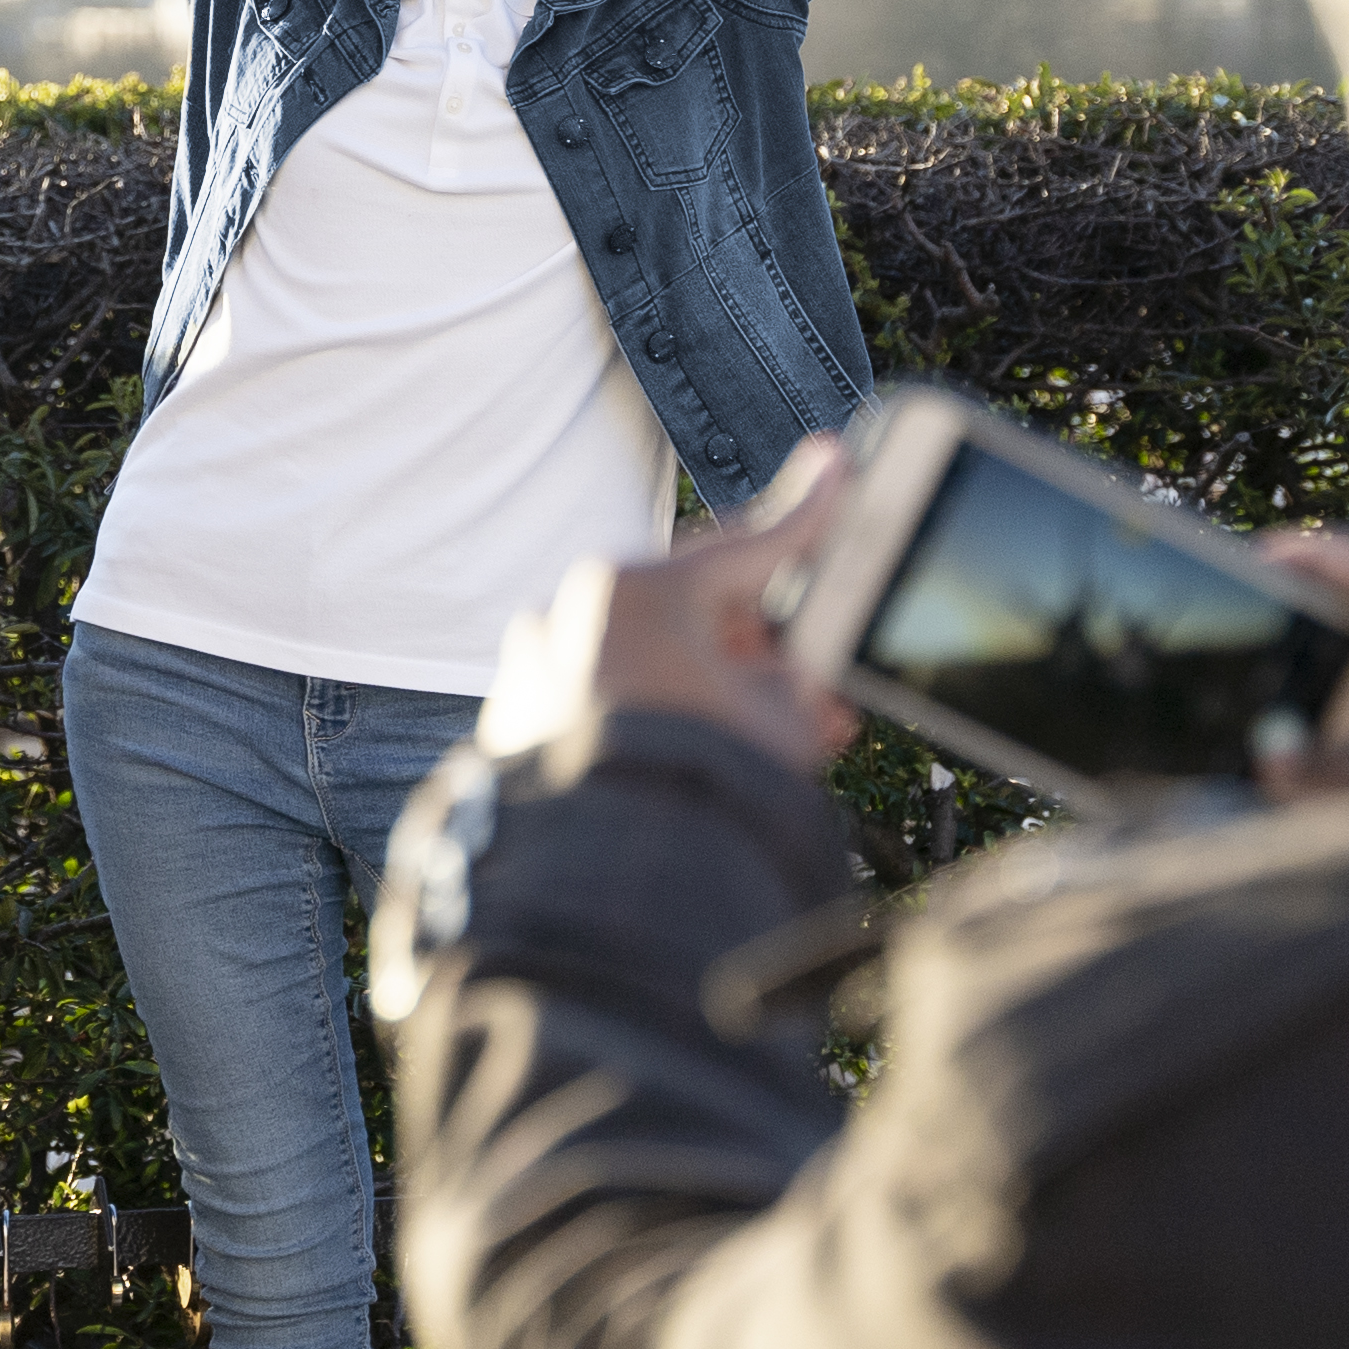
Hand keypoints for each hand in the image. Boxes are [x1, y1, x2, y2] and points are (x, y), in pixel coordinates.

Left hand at [484, 455, 861, 776]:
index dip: (806, 518)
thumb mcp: (778, 727)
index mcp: (639, 590)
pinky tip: (682, 755)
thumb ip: (795, 682)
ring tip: (747, 738)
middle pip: (689, 607)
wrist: (594, 878)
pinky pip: (593, 696)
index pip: (745, 546)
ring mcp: (534, 661)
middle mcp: (573, 611)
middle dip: (752, 644)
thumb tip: (794, 682)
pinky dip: (641, 713)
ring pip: (639, 654)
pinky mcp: (512, 716)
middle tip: (800, 678)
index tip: (835, 470)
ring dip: (698, 684)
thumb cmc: (690, 790)